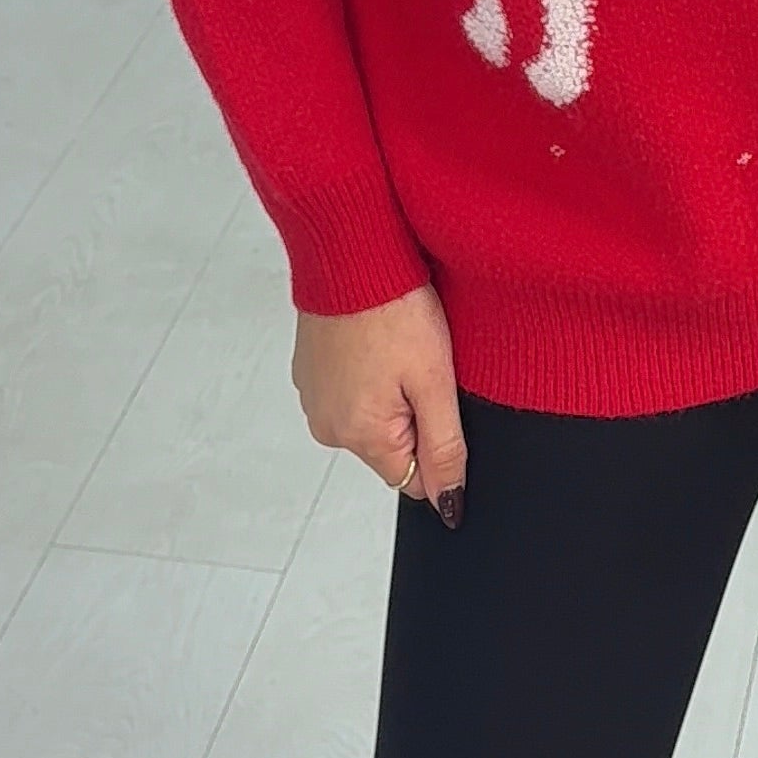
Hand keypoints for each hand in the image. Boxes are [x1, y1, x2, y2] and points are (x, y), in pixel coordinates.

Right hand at [294, 287, 467, 526]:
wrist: (350, 252)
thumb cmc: (393, 307)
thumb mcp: (435, 382)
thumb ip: (445, 450)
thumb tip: (448, 504)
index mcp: (360, 435)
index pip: (414, 478)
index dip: (436, 441)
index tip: (434, 397)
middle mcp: (328, 427)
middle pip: (392, 449)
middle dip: (413, 416)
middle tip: (416, 366)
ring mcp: (314, 399)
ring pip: (372, 419)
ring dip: (390, 392)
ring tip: (395, 348)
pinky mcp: (309, 374)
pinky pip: (351, 392)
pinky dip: (368, 373)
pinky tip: (376, 341)